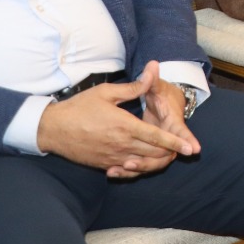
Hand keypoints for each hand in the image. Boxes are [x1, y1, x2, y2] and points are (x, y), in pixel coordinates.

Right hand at [37, 61, 195, 178]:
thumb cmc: (79, 107)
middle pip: (154, 154)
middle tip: (182, 150)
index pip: (157, 137)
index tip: (192, 148)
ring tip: (167, 157)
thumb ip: (133, 87)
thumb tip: (152, 71)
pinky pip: (127, 172)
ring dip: (157, 163)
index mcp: (125, 126)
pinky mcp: (104, 165)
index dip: (176, 143)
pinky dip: (138, 170)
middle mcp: (122, 145)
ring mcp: (113, 158)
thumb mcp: (106, 92)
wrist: (52, 129)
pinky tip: (141, 164)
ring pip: (143, 166)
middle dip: (171, 154)